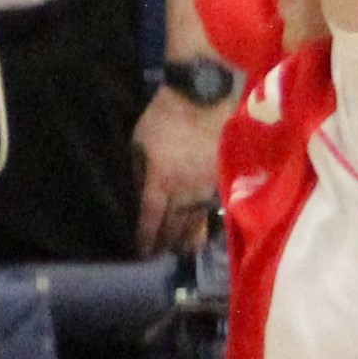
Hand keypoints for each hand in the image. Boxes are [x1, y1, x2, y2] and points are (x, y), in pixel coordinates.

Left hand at [133, 88, 226, 255]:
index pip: (151, 218)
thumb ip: (138, 172)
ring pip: (195, 222)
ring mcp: (206, 187)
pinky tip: (198, 234)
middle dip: (164, 244)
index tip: (140, 252)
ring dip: (184, 239)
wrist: (205, 100)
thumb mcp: (138, 143)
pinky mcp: (222, 180)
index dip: (145, 238)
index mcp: (161, 181)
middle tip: (157, 257)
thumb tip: (135, 194)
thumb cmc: (164, 119)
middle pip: (174, 226)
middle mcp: (185, 191)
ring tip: (176, 252)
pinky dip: (202, 223)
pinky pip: (210, 209)